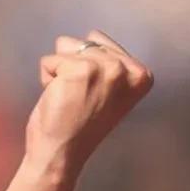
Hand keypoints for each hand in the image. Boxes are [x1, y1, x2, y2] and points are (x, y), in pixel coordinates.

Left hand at [20, 28, 153, 190]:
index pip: (102, 41)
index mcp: (142, 75)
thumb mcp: (111, 91)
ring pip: (66, 46)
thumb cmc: (82, 125)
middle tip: (79, 97)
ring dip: (61, 70)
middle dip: (75, 65)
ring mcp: (106, 68)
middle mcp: (128, 69)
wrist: (63, 153)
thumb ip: (111, 65)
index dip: (89, 65)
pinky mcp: (80, 70)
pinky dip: (47, 77)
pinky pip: (49, 59)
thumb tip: (92, 37)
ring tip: (70, 96)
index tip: (94, 93)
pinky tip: (57, 98)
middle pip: (85, 41)